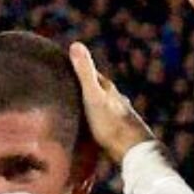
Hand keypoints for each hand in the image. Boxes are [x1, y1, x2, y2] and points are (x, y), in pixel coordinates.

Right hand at [67, 44, 153, 166]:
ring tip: (76, 109)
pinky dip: (96, 120)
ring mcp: (120, 115)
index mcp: (108, 88)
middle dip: (84, 88)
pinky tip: (93, 128)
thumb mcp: (92, 95)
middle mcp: (116, 99)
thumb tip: (75, 44)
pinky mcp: (120, 131)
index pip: (91, 74)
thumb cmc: (110, 123)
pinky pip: (104, 122)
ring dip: (91, 105)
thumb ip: (84, 72)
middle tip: (66, 89)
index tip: (62, 67)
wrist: (131, 150)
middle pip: (98, 90)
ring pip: (102, 106)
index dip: (77, 69)